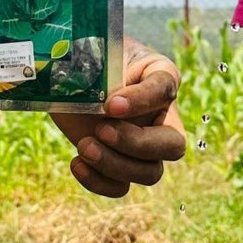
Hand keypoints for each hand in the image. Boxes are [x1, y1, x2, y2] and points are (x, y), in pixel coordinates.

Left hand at [55, 47, 185, 198]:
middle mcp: (161, 115)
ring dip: (116, 165)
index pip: (164, 90)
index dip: (141, 101)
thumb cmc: (91, 58)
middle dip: (136, 144)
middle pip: (172, 145)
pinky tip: (77, 163)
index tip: (110, 104)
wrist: (70, 75)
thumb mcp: (100, 54)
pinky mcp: (117, 164)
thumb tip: (108, 103)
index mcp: (161, 77)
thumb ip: (107, 72)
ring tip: (84, 146)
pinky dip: (99, 182)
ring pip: (150, 173)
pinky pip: (120, 188)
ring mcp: (142, 145)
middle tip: (101, 130)